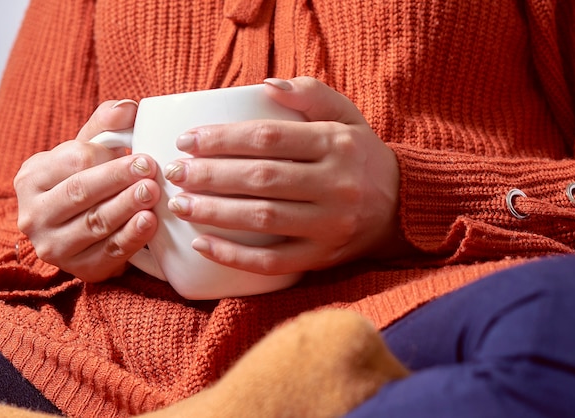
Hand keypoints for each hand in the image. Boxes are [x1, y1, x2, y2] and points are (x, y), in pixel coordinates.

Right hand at [14, 100, 160, 280]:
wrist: (82, 228)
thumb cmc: (86, 180)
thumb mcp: (88, 149)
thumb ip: (106, 124)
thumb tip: (129, 108)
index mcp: (32, 178)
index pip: (71, 162)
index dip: (107, 157)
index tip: (139, 151)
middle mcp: (34, 215)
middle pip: (81, 192)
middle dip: (118, 179)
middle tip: (150, 168)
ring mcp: (54, 247)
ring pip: (95, 223)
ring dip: (127, 206)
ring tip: (152, 192)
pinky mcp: (81, 269)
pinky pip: (110, 252)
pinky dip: (132, 236)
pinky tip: (150, 222)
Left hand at [164, 77, 400, 274]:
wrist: (401, 206)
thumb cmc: (362, 157)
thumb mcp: (347, 117)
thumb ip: (311, 94)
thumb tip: (265, 85)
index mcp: (337, 145)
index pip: (269, 138)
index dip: (222, 139)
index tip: (187, 140)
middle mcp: (336, 185)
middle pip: (261, 179)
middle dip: (210, 175)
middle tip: (173, 173)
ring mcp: (330, 226)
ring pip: (263, 220)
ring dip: (214, 213)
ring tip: (179, 204)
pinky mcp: (322, 257)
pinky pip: (273, 263)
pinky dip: (234, 256)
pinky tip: (201, 245)